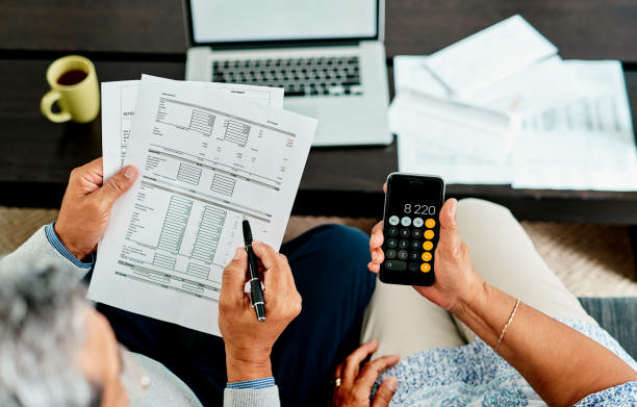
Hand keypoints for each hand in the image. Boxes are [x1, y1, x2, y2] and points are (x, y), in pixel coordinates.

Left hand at [55, 158, 137, 259]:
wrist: (72, 247)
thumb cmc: (78, 228)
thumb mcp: (98, 205)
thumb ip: (115, 187)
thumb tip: (130, 171)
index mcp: (84, 176)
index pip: (108, 161)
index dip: (125, 161)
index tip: (142, 163)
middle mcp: (90, 182)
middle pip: (115, 172)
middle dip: (129, 176)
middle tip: (146, 178)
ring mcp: (97, 192)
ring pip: (118, 184)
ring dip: (129, 189)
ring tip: (142, 191)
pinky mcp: (103, 202)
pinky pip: (118, 195)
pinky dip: (126, 198)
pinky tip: (135, 202)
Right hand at [219, 240, 301, 381]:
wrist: (249, 352)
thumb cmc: (239, 333)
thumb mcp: (228, 303)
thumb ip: (233, 275)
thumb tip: (241, 254)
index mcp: (278, 303)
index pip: (276, 266)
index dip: (264, 251)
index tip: (252, 244)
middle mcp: (291, 301)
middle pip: (281, 264)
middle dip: (264, 256)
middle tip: (246, 257)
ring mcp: (294, 302)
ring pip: (283, 269)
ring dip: (266, 264)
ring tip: (248, 270)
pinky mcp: (292, 301)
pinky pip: (283, 277)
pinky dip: (270, 272)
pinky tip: (256, 279)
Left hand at [332, 339, 398, 406]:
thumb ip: (383, 397)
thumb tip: (392, 381)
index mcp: (356, 392)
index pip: (372, 368)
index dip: (384, 360)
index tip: (394, 358)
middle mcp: (343, 389)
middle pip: (352, 360)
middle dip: (363, 349)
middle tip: (373, 343)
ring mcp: (334, 393)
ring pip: (340, 366)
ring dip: (351, 356)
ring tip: (360, 353)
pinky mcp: (329, 398)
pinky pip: (334, 376)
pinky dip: (342, 368)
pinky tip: (346, 371)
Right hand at [368, 194, 483, 312]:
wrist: (456, 296)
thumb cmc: (460, 271)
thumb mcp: (453, 247)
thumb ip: (448, 225)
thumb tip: (450, 203)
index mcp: (428, 230)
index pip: (409, 212)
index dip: (397, 202)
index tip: (387, 192)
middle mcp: (416, 238)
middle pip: (390, 228)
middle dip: (379, 233)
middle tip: (378, 242)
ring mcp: (408, 252)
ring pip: (385, 245)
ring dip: (376, 249)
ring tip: (377, 258)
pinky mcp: (403, 266)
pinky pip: (386, 261)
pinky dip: (376, 262)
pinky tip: (375, 265)